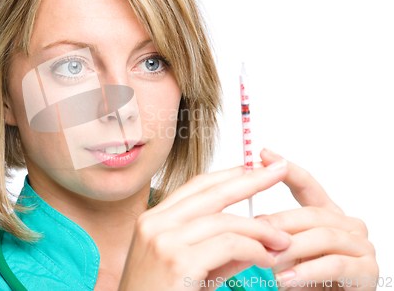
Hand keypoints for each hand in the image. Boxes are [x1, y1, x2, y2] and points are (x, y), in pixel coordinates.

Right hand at [118, 160, 291, 290]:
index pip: (196, 186)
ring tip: (283, 240)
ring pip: (225, 221)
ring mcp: (164, 240)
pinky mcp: (178, 261)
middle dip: (250, 180)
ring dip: (260, 229)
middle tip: (279, 170)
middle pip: (212, 192)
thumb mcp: (189, 268)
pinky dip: (254, 249)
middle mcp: (155, 223)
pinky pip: (228, 244)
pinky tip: (267, 258)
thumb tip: (259, 234)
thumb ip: (221, 249)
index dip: (228, 174)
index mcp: (153, 219)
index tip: (253, 168)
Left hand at [256, 149, 378, 290]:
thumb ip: (277, 235)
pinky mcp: (367, 270)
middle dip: (281, 221)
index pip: (308, 186)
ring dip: (292, 248)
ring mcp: (361, 246)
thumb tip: (252, 222)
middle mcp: (348, 225)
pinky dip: (307, 272)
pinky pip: (335, 265)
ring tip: (267, 259)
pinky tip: (285, 280)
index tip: (263, 154)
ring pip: (323, 237)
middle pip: (312, 213)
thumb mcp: (288, 252)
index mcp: (329, 215)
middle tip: (256, 230)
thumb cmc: (309, 279)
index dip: (287, 169)